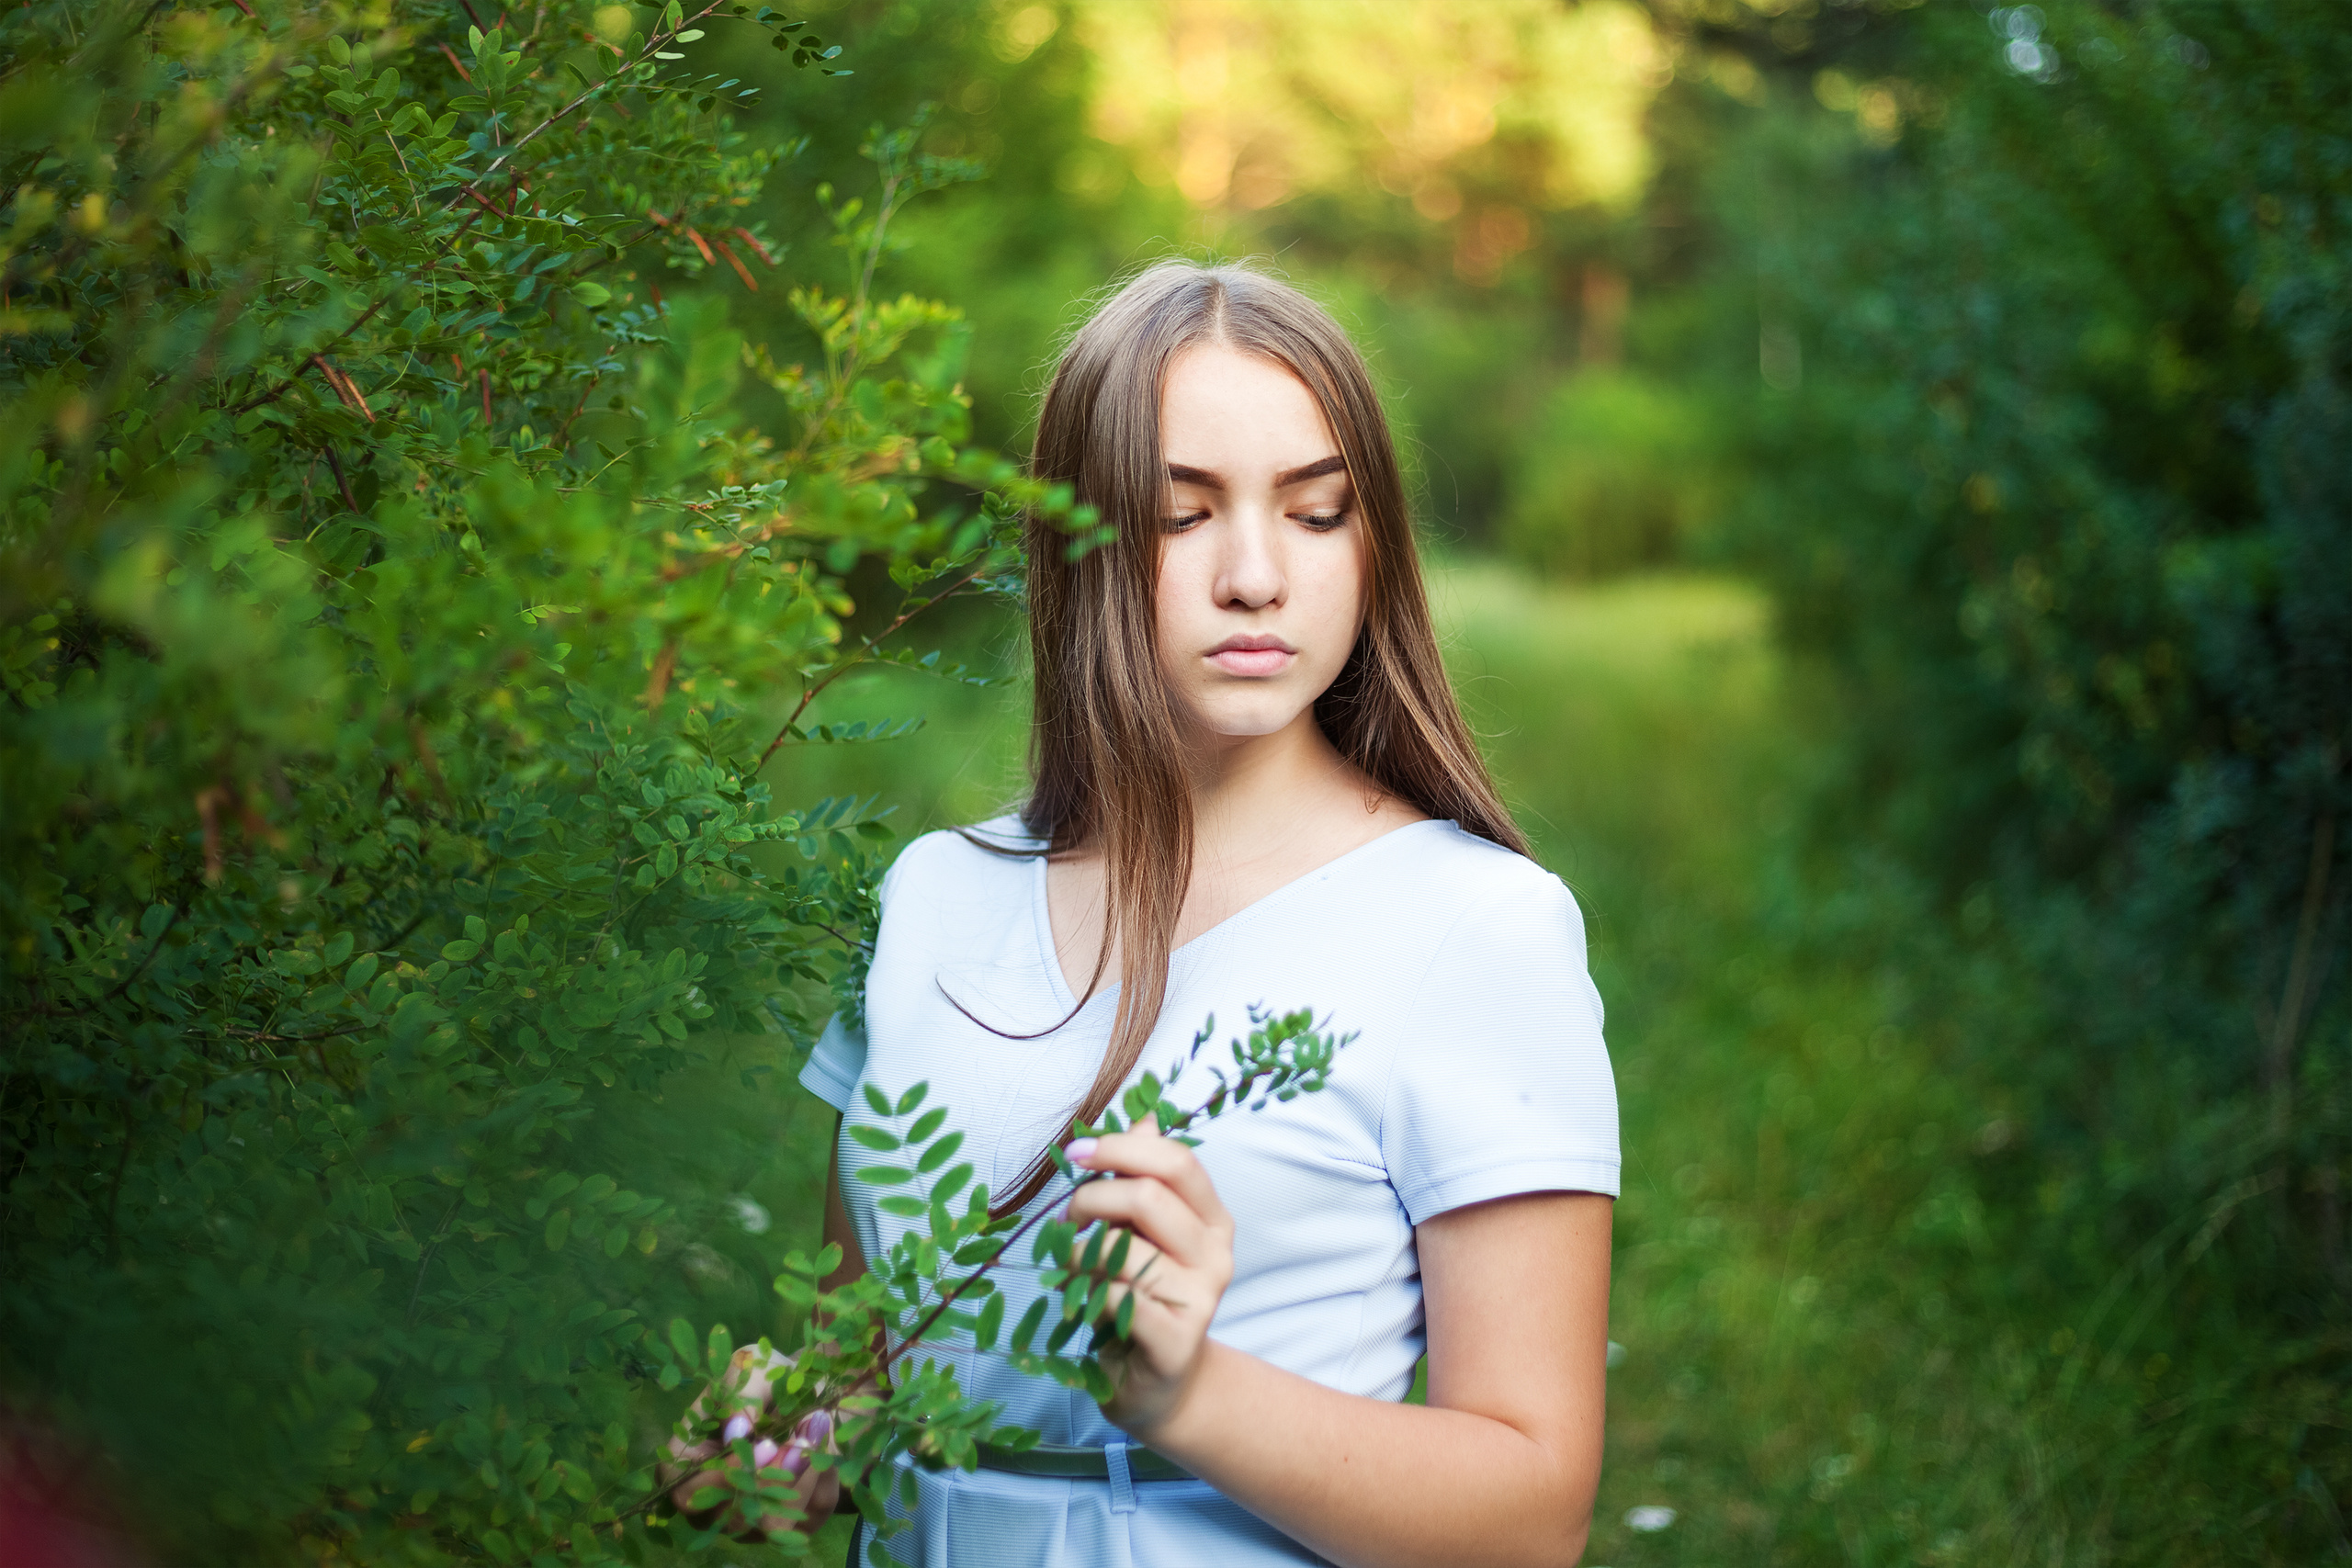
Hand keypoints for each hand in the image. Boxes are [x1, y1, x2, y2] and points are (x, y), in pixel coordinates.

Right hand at [659, 1343, 839, 1538]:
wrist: (799, 1390)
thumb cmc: (759, 1378)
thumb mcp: (747, 1372)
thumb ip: (740, 1398)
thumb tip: (736, 1432)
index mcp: (686, 1465)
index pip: (690, 1494)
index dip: (727, 1478)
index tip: (767, 1445)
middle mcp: (711, 1504)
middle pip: (735, 1519)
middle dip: (776, 1479)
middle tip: (804, 1436)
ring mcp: (748, 1521)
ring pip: (775, 1526)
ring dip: (804, 1478)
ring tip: (815, 1430)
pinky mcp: (788, 1524)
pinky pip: (810, 1518)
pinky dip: (824, 1477)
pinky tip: (824, 1443)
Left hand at [1063, 1115, 1235, 1438]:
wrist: (1158, 1386)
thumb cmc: (1140, 1299)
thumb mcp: (1141, 1235)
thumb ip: (1141, 1180)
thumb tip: (1142, 1118)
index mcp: (1212, 1220)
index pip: (1177, 1162)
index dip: (1121, 1148)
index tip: (1075, 1153)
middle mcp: (1216, 1255)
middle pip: (1149, 1197)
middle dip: (1092, 1199)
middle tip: (1066, 1218)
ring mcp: (1201, 1299)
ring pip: (1123, 1249)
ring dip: (1079, 1252)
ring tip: (1071, 1267)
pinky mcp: (1175, 1341)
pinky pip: (1113, 1296)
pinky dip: (1083, 1291)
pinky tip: (1078, 1301)